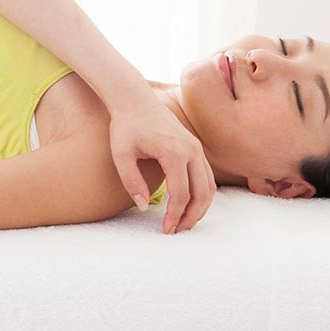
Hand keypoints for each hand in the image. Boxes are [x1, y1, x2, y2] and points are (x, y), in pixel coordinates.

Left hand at [109, 91, 214, 233]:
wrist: (134, 99)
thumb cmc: (124, 126)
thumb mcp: (121, 155)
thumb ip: (132, 182)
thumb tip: (144, 206)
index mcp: (174, 153)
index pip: (181, 194)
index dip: (174, 215)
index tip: (165, 230)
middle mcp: (191, 150)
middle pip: (202, 194)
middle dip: (191, 216)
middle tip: (177, 231)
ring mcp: (196, 148)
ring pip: (209, 186)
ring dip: (200, 207)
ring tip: (183, 222)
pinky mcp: (195, 147)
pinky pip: (206, 176)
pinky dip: (202, 194)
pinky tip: (187, 205)